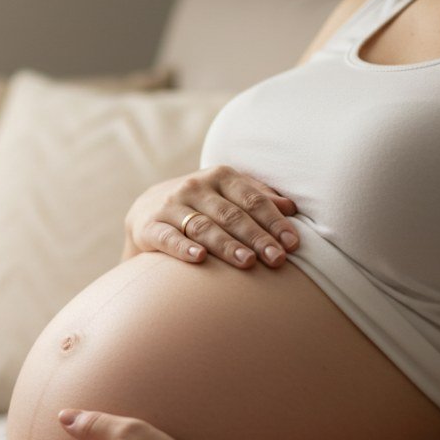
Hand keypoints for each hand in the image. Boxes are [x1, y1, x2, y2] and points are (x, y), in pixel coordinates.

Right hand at [122, 165, 298, 268]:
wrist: (147, 209)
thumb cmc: (200, 205)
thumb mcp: (227, 194)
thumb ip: (257, 198)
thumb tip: (291, 208)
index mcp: (220, 176)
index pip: (253, 200)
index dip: (274, 222)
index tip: (292, 244)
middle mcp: (194, 187)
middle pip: (231, 215)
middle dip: (256, 238)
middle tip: (277, 259)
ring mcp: (170, 206)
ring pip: (204, 227)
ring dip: (227, 245)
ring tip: (248, 263)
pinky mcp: (150, 226)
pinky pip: (168, 238)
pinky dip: (183, 247)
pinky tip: (199, 258)